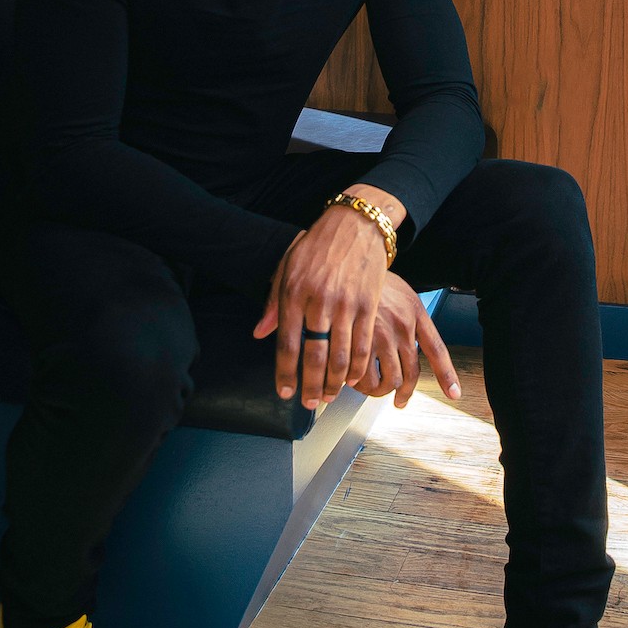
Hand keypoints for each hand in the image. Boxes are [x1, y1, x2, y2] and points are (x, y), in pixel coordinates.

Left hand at [253, 196, 397, 407]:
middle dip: (310, 386)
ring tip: (330, 395)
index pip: (287, 344)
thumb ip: (273, 303)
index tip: (284, 392)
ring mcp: (345, 304)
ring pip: (341, 356)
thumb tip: (260, 334)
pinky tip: (353, 378)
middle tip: (309, 402)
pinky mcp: (367, 305)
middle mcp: (318, 301)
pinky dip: (358, 367)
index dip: (285, 373)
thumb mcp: (287, 268)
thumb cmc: (316, 246)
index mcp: (294, 293)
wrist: (354, 225)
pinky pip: (363, 345)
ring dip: (335, 383)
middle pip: (314, 356)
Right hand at [355, 273, 461, 408]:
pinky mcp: (359, 341)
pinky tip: (353, 381)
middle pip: (411, 374)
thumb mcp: (400, 292)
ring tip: (371, 388)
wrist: (348, 261)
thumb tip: (411, 343)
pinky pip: (365, 377)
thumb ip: (409, 317)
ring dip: (380, 391)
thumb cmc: (371, 278)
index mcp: (416, 313)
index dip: (447, 375)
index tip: (454, 393)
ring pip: (389, 380)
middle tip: (398, 399)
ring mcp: (382, 335)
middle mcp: (403, 326)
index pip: (436, 350)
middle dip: (404, 393)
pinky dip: (360, 385)